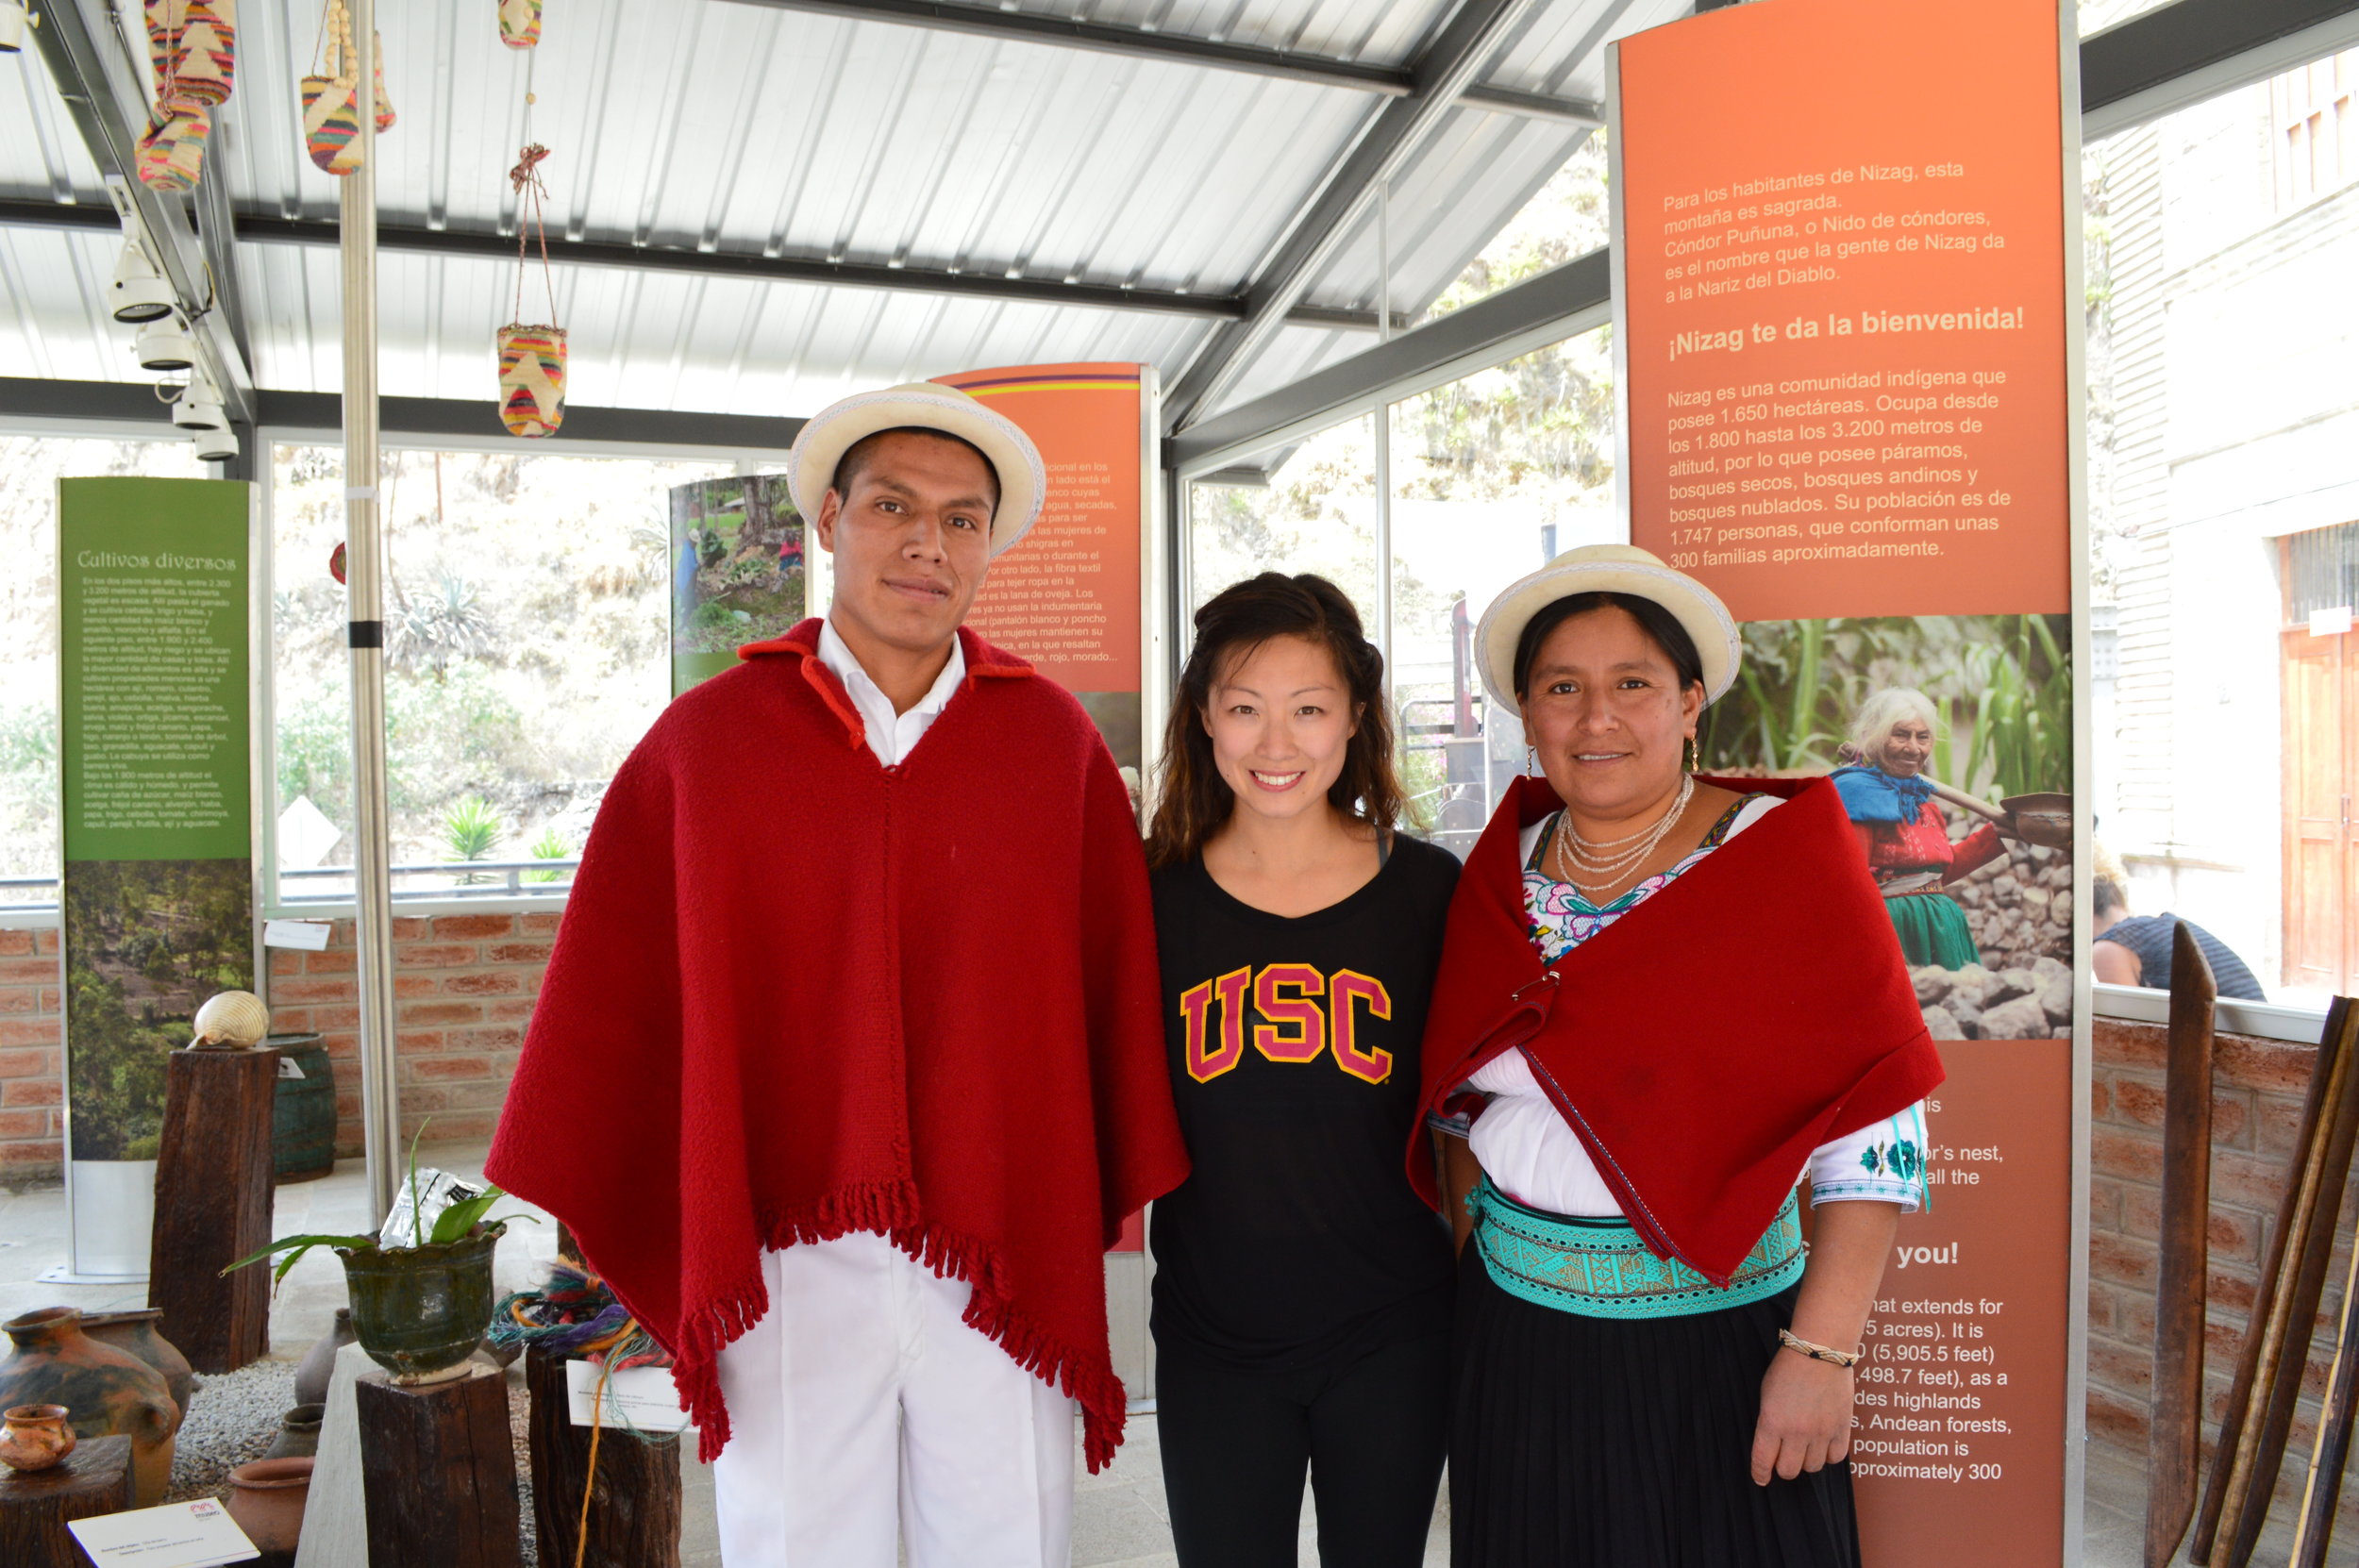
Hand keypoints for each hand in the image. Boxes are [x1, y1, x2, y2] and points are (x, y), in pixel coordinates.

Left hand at [1750, 1346, 1854, 1484]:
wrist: (1819, 1351)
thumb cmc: (1788, 1367)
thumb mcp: (1766, 1394)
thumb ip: (1769, 1422)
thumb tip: (1772, 1445)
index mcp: (1772, 1422)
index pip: (1763, 1461)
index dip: (1760, 1474)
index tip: (1761, 1479)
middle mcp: (1796, 1432)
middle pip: (1789, 1470)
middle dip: (1783, 1467)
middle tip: (1784, 1457)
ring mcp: (1821, 1432)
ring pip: (1813, 1467)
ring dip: (1807, 1461)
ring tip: (1805, 1446)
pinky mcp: (1842, 1428)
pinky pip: (1836, 1457)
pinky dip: (1829, 1455)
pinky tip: (1824, 1444)